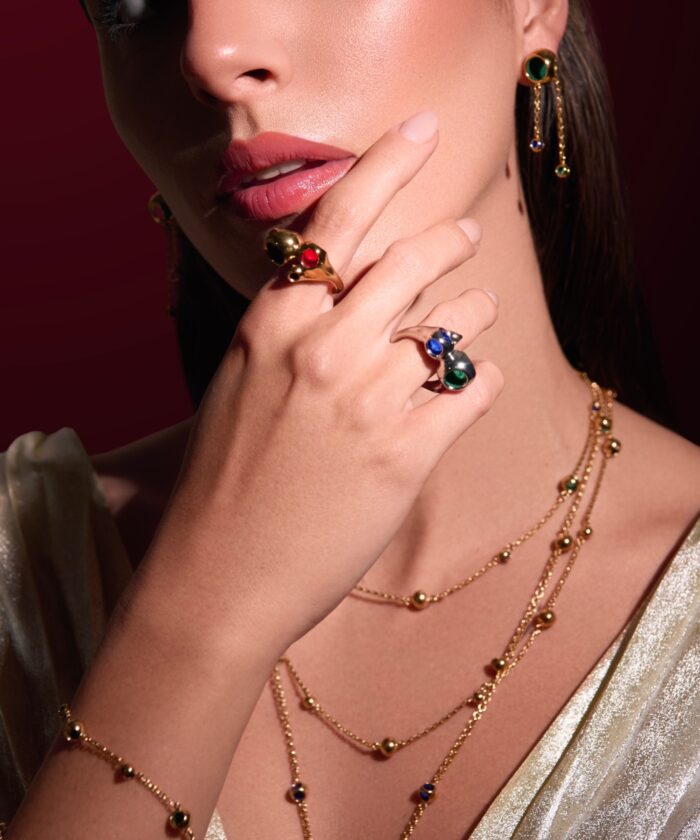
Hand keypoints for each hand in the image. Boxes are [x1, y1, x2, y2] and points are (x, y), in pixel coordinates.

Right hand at [148, 110, 503, 656]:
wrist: (221, 573)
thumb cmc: (227, 477)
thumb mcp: (244, 381)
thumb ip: (293, 328)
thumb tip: (351, 291)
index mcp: (275, 322)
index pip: (339, 217)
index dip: (386, 163)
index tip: (421, 128)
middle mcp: (325, 347)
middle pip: (413, 258)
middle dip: (450, 237)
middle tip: (467, 230)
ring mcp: (370, 399)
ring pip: (455, 322)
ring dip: (472, 308)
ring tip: (476, 306)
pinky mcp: (409, 453)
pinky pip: (472, 389)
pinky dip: (480, 380)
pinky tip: (473, 384)